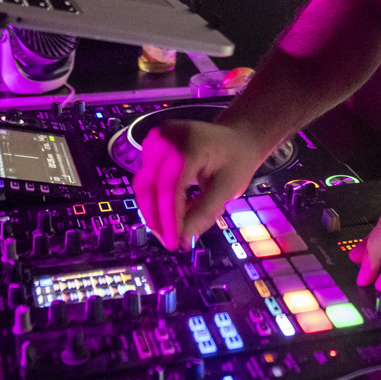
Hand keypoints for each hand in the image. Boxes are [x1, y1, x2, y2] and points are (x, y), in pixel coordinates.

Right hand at [133, 118, 266, 249]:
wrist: (235, 137)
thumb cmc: (236, 161)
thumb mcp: (227, 188)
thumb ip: (203, 213)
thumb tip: (182, 240)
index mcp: (190, 144)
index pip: (169, 187)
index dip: (168, 218)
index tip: (173, 243)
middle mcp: (167, 137)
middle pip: (149, 185)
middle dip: (156, 218)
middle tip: (169, 242)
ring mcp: (157, 138)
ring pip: (144, 184)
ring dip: (154, 210)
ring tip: (171, 230)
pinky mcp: (153, 145)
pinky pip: (147, 178)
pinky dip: (156, 198)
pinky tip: (170, 211)